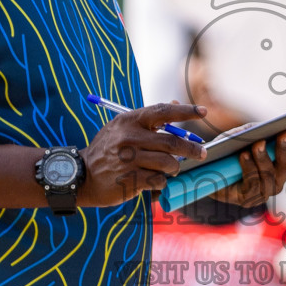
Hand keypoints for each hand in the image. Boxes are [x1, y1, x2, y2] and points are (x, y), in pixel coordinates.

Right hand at [80, 102, 207, 206]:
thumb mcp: (122, 128)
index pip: (163, 112)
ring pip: (168, 164)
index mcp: (129, 121)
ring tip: (170, 170)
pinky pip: (159, 180)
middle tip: (202, 153)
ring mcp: (129, 159)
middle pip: (172, 142)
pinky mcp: (130, 180)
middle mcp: (129, 138)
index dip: (186, 111)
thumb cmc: (107, 150)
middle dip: (192, 149)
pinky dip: (162, 182)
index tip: (204, 112)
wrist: (82, 175)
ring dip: (174, 168)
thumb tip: (175, 103)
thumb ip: (147, 118)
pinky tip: (154, 181)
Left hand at [210, 131, 285, 207]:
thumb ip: (256, 130)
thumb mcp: (243, 134)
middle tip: (283, 134)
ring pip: (271, 177)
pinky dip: (249, 168)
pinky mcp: (247, 198)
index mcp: (284, 163)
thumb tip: (265, 128)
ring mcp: (264, 191)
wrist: (207, 168)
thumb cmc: (229, 149)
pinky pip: (252, 184)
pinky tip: (243, 156)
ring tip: (256, 145)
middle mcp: (278, 179)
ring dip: (264, 159)